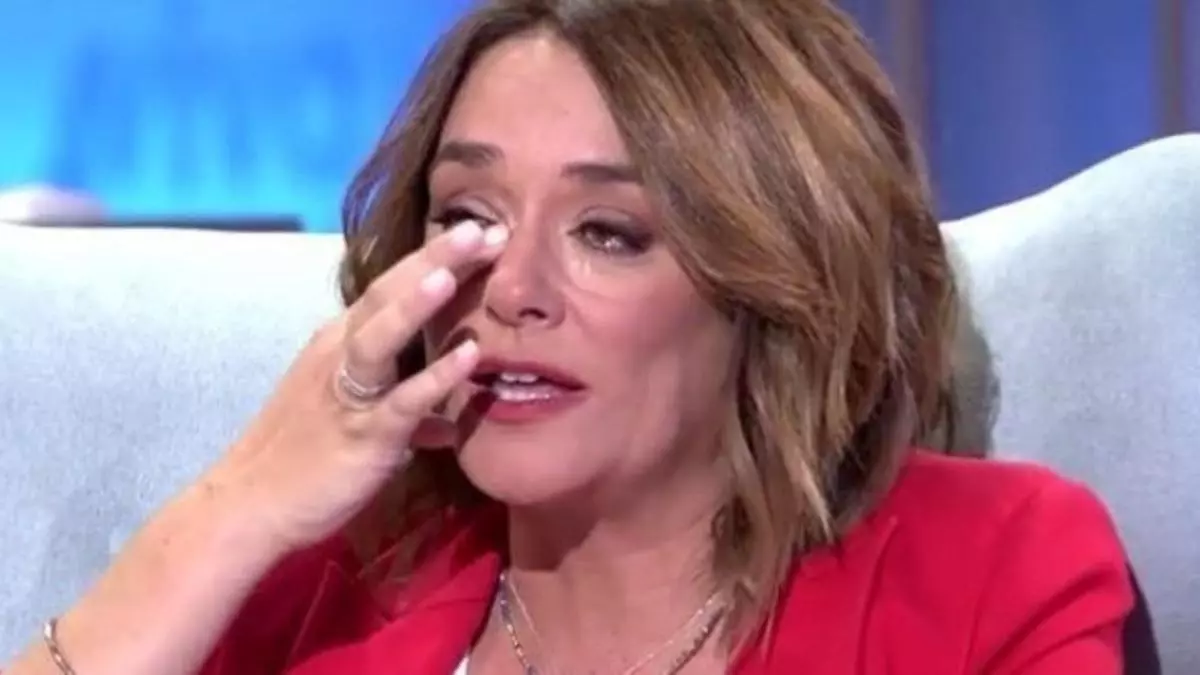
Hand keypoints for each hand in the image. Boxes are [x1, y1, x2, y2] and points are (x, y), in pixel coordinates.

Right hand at [206, 220, 507, 553]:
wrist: (249, 505)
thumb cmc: (303, 462)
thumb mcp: (358, 422)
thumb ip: (406, 413)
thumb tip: (448, 423)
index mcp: (340, 344)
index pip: (390, 289)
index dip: (431, 259)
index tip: (478, 231)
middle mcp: (339, 354)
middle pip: (387, 294)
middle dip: (433, 258)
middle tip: (482, 226)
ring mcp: (347, 392)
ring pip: (380, 335)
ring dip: (417, 301)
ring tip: (455, 268)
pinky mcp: (359, 433)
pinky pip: (400, 401)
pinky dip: (433, 377)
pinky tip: (466, 357)